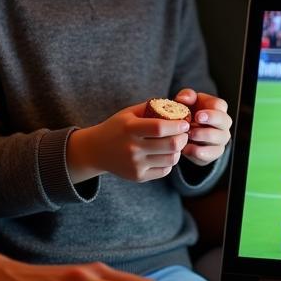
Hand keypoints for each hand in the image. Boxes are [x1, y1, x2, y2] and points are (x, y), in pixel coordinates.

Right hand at [67, 107, 188, 181]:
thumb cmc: (117, 127)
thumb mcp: (128, 113)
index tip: (184, 123)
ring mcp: (135, 164)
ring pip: (170, 159)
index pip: (160, 128)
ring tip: (177, 143)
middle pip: (170, 145)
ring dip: (178, 150)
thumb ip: (150, 107)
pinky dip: (170, 162)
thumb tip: (176, 104)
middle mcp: (132, 148)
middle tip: (184, 133)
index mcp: (130, 128)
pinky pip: (164, 171)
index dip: (177, 125)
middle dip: (183, 138)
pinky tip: (166, 154)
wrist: (96, 150)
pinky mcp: (138, 176)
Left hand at [173, 87, 230, 166]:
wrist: (187, 134)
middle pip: (223, 121)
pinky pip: (211, 154)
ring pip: (218, 138)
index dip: (210, 111)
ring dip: (203, 137)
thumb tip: (185, 98)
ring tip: (189, 135)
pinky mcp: (215, 153)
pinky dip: (198, 152)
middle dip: (210, 123)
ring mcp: (221, 139)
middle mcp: (223, 123)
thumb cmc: (189, 113)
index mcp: (218, 107)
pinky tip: (186, 148)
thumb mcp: (186, 102)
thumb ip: (186, 96)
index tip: (198, 116)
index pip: (220, 106)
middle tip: (194, 125)